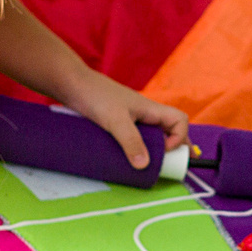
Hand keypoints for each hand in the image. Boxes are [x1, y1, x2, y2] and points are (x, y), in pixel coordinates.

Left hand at [51, 66, 189, 171]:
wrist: (71, 84)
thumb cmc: (95, 96)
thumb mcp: (115, 121)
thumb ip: (131, 141)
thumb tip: (144, 165)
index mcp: (151, 109)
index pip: (180, 121)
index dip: (180, 137)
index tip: (164, 151)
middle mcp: (145, 113)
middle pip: (169, 130)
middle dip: (171, 148)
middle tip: (164, 165)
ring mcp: (132, 118)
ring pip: (152, 135)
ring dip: (153, 149)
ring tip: (145, 165)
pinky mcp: (117, 123)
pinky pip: (135, 137)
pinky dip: (136, 148)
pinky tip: (126, 158)